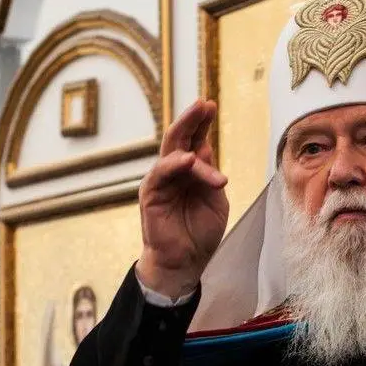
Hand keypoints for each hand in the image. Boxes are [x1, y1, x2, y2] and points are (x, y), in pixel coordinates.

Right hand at [136, 100, 228, 298]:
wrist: (187, 261)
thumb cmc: (201, 232)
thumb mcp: (215, 200)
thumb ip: (209, 174)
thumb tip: (204, 148)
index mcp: (191, 172)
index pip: (195, 141)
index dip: (202, 123)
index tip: (211, 104)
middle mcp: (174, 173)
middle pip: (180, 139)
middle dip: (191, 119)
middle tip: (204, 103)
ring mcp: (161, 182)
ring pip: (171, 153)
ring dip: (187, 136)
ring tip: (203, 124)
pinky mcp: (151, 195)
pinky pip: (161, 174)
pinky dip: (174, 165)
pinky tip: (189, 159)